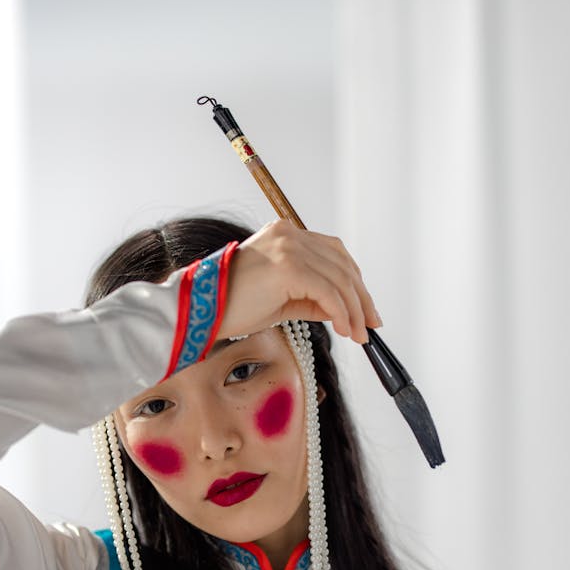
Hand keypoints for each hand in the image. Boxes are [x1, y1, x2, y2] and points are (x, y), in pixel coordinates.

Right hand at [218, 221, 381, 344]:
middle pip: (342, 264)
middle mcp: (289, 235)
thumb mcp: (281, 301)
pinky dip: (341, 312)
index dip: (355, 282)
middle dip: (361, 298)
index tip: (365, 311)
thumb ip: (313, 300)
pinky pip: (327, 291)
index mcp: (286, 235)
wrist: (200, 309)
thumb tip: (342, 312)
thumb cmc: (232, 306)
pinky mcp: (288, 266)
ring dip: (354, 310)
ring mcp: (288, 247)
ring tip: (357, 335)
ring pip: (339, 278)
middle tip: (370, 327)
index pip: (334, 254)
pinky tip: (343, 329)